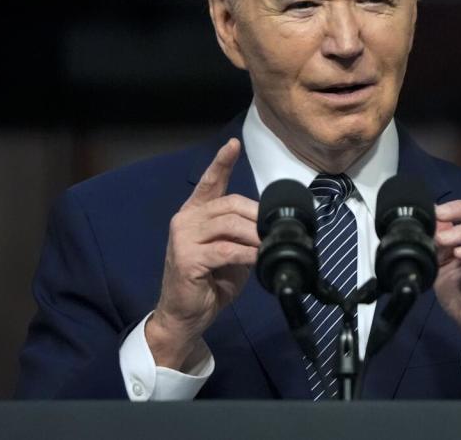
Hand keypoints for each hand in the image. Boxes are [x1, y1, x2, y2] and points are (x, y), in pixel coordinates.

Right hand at [146, 138, 260, 369]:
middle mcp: (186, 220)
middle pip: (230, 204)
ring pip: (229, 225)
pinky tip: (257, 258)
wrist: (185, 315)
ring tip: (270, 244)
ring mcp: (183, 238)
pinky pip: (225, 249)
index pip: (209, 182)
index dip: (222, 163)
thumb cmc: (208, 283)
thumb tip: (269, 228)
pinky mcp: (187, 258)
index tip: (233, 145)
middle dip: (258, 216)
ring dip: (255, 235)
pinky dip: (246, 253)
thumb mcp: (230, 253)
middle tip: (276, 230)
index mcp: (195, 214)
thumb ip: (242, 235)